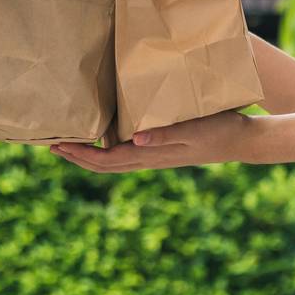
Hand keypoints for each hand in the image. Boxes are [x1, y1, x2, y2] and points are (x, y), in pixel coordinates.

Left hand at [49, 110, 254, 172]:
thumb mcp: (193, 129)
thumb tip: (135, 140)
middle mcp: (149, 159)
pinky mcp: (163, 150)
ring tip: (72, 143)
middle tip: (52, 146)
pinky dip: (109, 150)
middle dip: (78, 158)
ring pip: (115, 163)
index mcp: (151, 155)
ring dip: (91, 156)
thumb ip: (165, 134)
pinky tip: (107, 138)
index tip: (58, 146)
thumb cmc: (219, 130)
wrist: (242, 141)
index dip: (81, 156)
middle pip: (105, 166)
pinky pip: (127, 155)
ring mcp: (156, 156)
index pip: (107, 161)